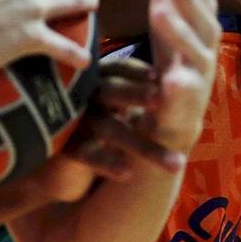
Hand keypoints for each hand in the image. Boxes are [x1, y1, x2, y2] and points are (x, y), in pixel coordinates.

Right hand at [50, 58, 185, 192]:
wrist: (56, 156)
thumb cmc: (93, 120)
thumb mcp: (113, 102)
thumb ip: (139, 88)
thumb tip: (184, 74)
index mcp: (98, 78)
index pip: (121, 68)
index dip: (142, 73)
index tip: (164, 78)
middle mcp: (84, 95)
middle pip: (113, 91)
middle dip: (138, 95)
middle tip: (162, 100)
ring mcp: (72, 121)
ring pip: (109, 129)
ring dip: (143, 146)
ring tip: (176, 165)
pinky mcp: (64, 148)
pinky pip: (86, 155)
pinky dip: (106, 163)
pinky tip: (128, 173)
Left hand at [143, 0, 221, 151]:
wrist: (175, 112)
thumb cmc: (171, 51)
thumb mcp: (165, 3)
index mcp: (198, 9)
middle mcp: (205, 32)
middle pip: (192, 0)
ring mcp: (200, 64)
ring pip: (193, 42)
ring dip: (177, 26)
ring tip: (159, 9)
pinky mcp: (189, 95)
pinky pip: (184, 88)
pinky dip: (178, 83)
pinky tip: (170, 79)